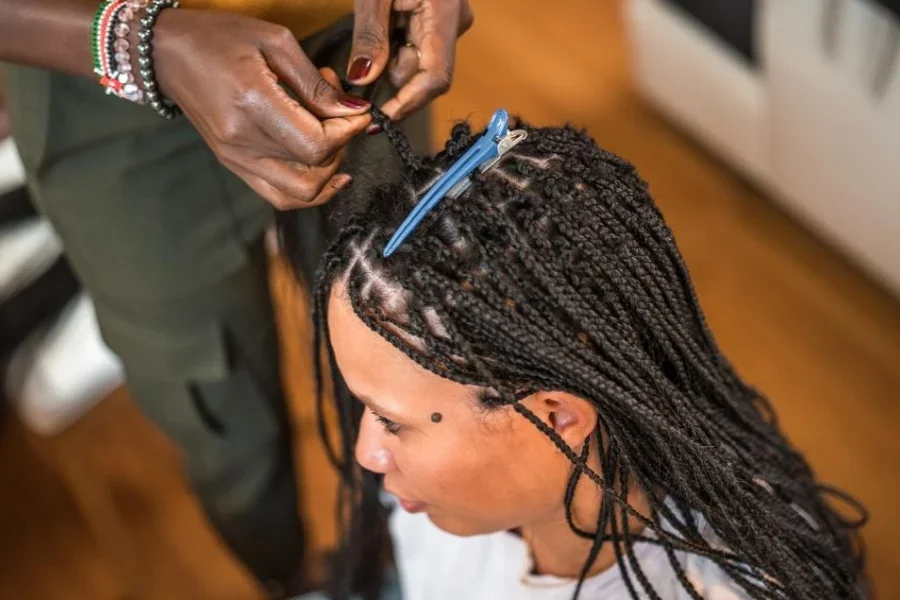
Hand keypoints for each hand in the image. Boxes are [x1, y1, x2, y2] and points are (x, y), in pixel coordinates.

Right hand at [151, 10, 372, 209]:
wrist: (167, 52)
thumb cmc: (219, 37)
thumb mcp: (275, 42)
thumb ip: (315, 84)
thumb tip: (353, 110)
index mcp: (253, 104)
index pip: (317, 143)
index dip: (348, 132)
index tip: (359, 112)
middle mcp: (242, 140)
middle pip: (313, 169)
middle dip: (342, 146)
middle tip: (342, 116)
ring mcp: (235, 158)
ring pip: (299, 193)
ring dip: (328, 172)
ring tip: (331, 139)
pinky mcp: (233, 165)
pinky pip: (279, 195)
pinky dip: (309, 190)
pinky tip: (327, 172)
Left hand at [346, 0, 473, 122]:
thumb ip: (370, 34)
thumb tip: (362, 80)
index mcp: (445, 17)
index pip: (435, 78)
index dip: (408, 103)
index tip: (380, 118)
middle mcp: (455, 26)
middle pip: (424, 75)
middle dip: (391, 71)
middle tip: (366, 49)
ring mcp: (450, 24)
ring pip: (418, 63)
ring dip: (391, 55)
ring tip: (380, 21)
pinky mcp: (441, 22)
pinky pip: (419, 48)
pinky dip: (396, 46)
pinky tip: (389, 22)